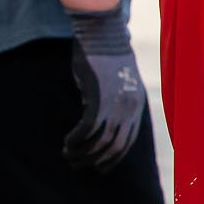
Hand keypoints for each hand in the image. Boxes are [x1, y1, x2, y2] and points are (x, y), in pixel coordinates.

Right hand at [64, 7, 145, 170]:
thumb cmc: (105, 56)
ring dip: (83, 153)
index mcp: (136, 105)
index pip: (127, 141)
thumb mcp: (114, 82)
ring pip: (100, 141)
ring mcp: (116, 104)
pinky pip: (88, 128)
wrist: (103, 34)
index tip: (99, 168)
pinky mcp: (99, 98)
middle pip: (114, 146)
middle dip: (95, 161)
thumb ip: (110, 102)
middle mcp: (130, 108)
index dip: (113, 158)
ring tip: (68, 156)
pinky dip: (77, 139)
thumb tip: (97, 120)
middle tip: (77, 166)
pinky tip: (67, 143)